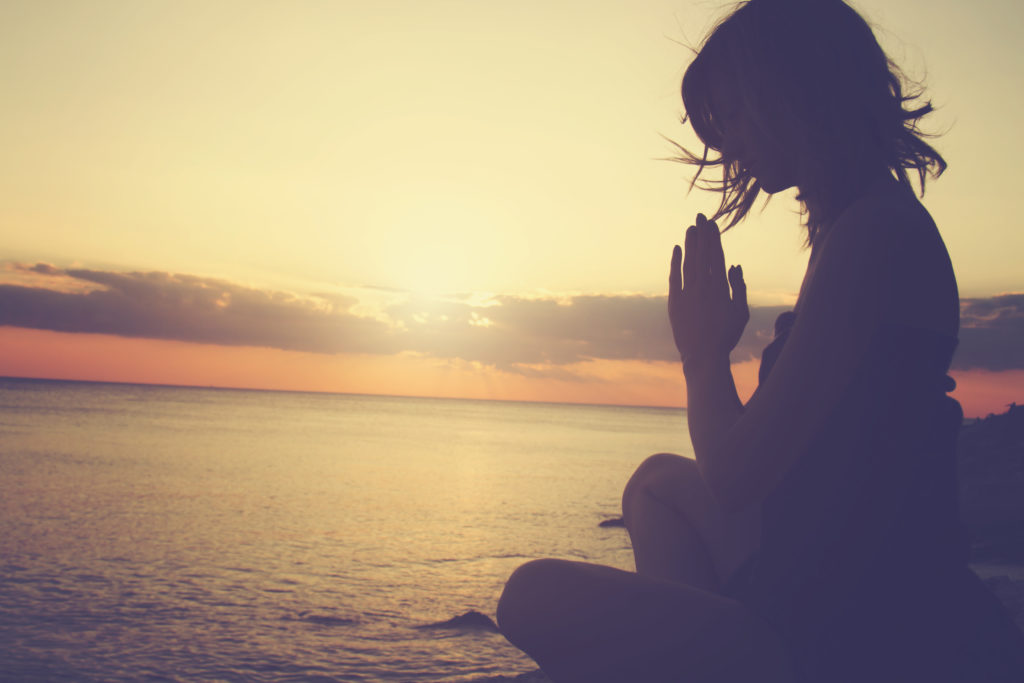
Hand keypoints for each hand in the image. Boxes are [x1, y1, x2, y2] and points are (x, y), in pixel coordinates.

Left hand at [668, 213, 748, 363]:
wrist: (703, 356)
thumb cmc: (726, 336)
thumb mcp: (741, 312)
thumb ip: (739, 286)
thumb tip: (734, 265)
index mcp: (720, 288)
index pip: (716, 256)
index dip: (714, 238)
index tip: (712, 224)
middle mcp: (703, 287)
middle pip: (702, 254)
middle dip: (701, 234)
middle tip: (700, 216)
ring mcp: (687, 293)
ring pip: (688, 262)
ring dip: (690, 244)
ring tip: (690, 228)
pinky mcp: (675, 302)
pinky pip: (674, 277)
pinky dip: (675, 262)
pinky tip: (676, 249)